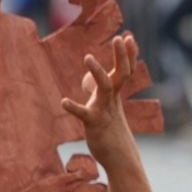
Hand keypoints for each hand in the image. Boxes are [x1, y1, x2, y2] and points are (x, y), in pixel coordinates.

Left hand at [60, 33, 138, 160]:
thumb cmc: (109, 129)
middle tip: (119, 37)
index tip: (128, 35)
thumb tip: (89, 79)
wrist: (119, 155)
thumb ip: (95, 91)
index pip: (125, 69)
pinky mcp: (94, 123)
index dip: (128, 53)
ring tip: (87, 57)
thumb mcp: (103, 106)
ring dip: (98, 71)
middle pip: (122, 73)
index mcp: (115, 94)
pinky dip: (74, 107)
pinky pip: (84, 114)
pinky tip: (63, 101)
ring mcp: (105, 110)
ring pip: (104, 88)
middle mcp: (113, 99)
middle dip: (121, 55)